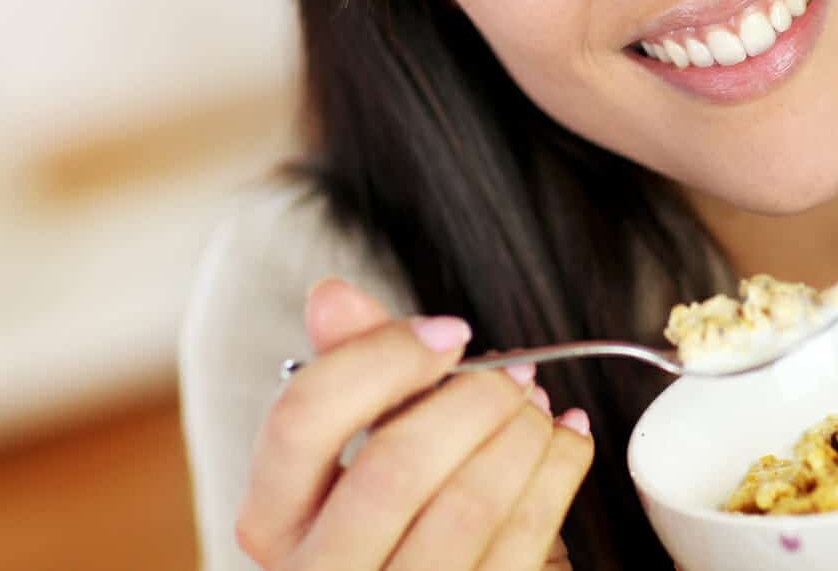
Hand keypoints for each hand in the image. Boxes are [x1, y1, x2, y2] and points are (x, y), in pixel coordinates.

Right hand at [235, 278, 594, 570]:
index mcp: (276, 519)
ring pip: (467, 506)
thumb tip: (332, 297)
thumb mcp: (360, 441)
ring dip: (521, 434)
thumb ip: (351, 366)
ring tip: (535, 404)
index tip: (448, 332)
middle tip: (512, 371)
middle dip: (473, 400)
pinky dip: (556, 473)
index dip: (382, 361)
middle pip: (394, 468)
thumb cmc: (393, 510)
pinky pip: (525, 539)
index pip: (303, 421)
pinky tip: (562, 442)